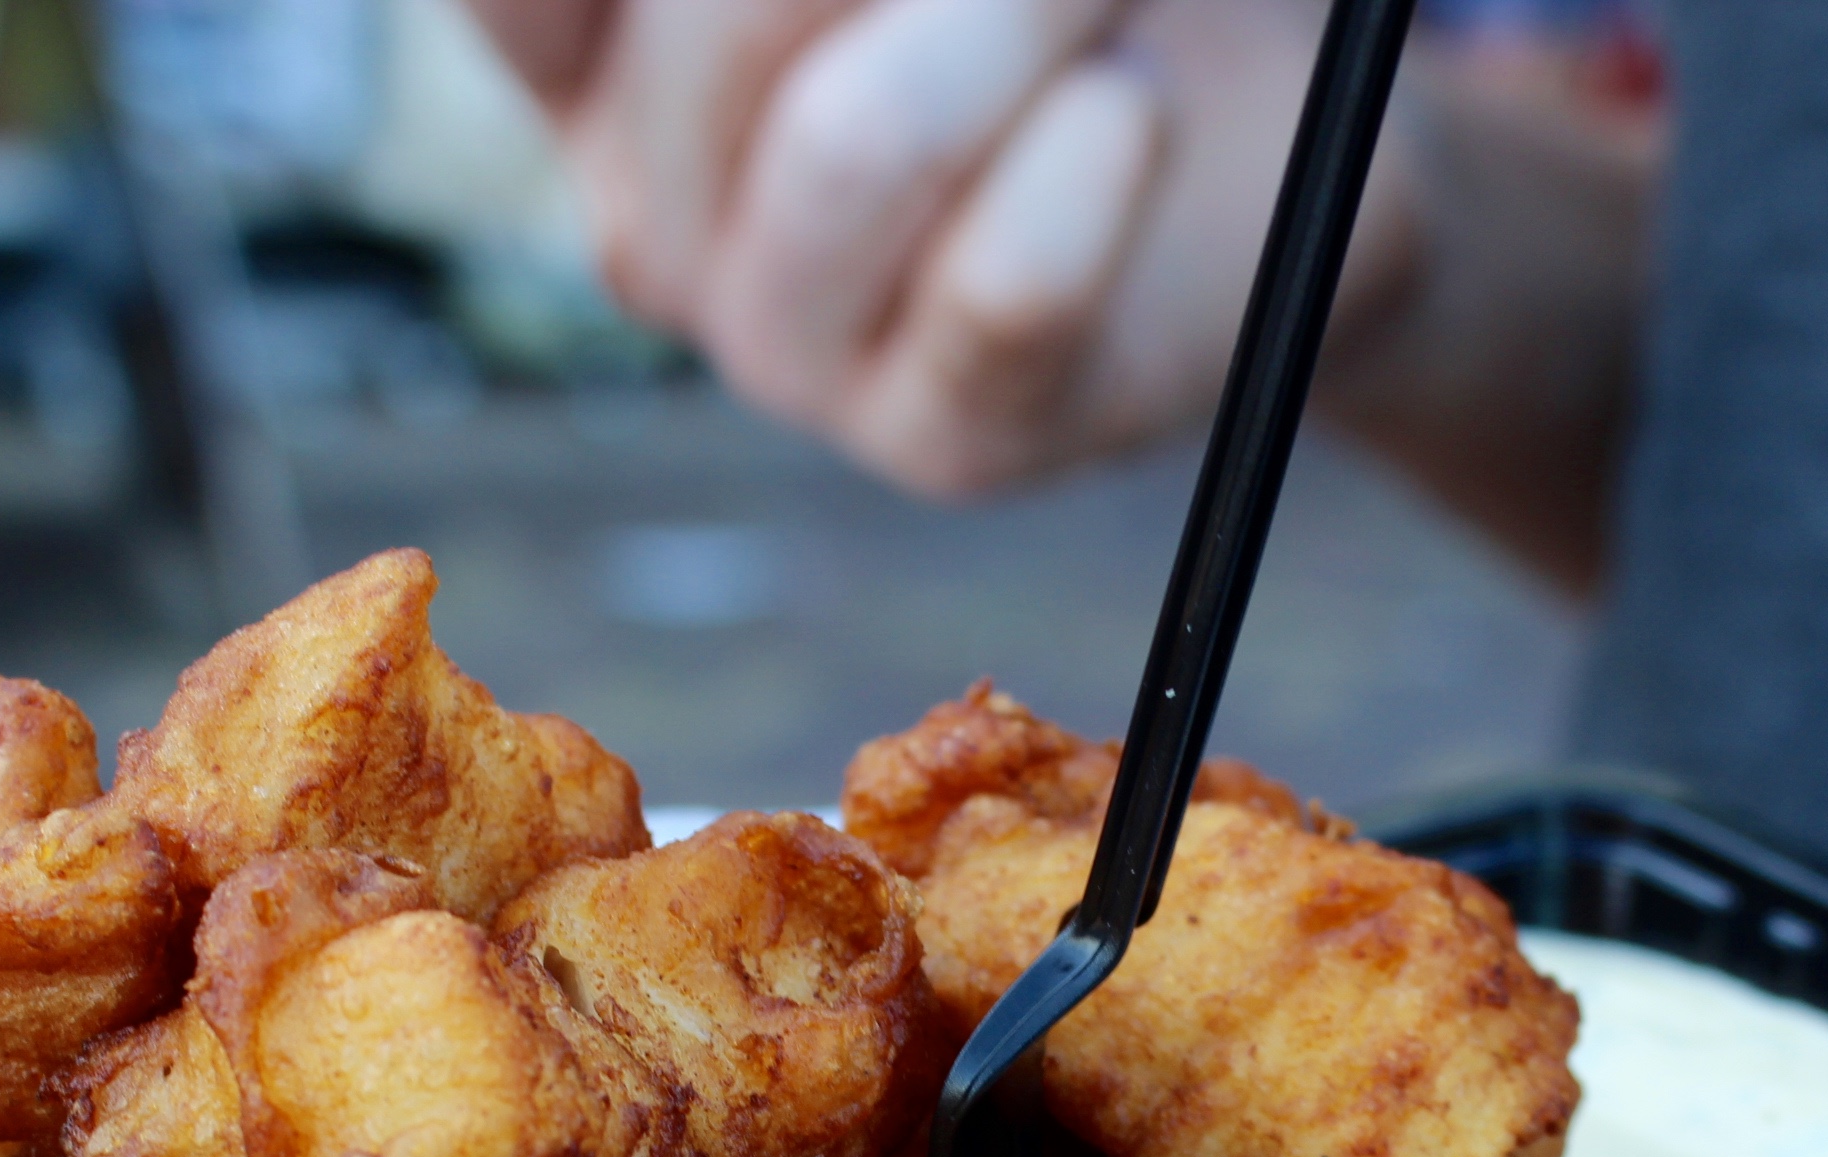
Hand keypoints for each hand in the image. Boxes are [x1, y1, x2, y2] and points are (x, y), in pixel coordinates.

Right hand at [467, 0, 1389, 496]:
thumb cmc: (1048, 1)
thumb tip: (878, 5)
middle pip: (726, 22)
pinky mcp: (939, 442)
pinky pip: (1002, 288)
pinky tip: (1130, 113)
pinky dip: (1095, 165)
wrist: (1235, 146)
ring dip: (1020, 15)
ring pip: (855, 144)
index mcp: (592, 62)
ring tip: (1103, 4)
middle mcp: (650, 216)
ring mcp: (780, 350)